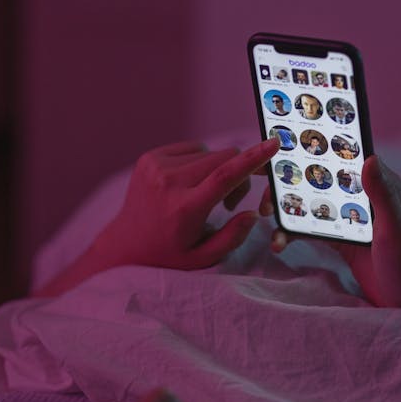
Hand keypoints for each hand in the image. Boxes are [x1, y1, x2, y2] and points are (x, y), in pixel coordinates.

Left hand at [91, 138, 279, 270]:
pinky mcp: (149, 158)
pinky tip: (188, 184)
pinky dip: (198, 163)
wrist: (126, 244)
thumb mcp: (203, 258)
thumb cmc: (170, 255)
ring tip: (203, 195)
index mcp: (185, 208)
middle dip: (237, 174)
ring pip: (209, 153)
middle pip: (222, 159)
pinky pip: (191, 149)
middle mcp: (169, 183)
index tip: (274, 143)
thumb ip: (232, 237)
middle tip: (230, 203)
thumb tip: (253, 214)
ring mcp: (156, 167)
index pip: (225, 176)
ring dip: (216, 170)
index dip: (253, 158)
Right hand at [269, 156, 400, 308]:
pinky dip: (291, 233)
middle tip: (266, 198)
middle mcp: (362, 195)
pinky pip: (309, 228)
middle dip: (288, 183)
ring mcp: (348, 216)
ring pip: (309, 202)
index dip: (311, 150)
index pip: (342, 157)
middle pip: (318, 178)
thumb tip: (369, 157)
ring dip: (286, 208)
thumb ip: (383, 195)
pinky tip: (278, 244)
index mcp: (380, 184)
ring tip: (267, 218)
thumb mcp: (396, 229)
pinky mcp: (339, 237)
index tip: (280, 152)